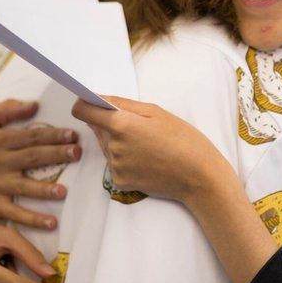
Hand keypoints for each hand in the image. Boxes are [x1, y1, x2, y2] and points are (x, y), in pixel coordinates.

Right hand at [0, 99, 81, 228]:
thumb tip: (34, 104)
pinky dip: (32, 219)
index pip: (30, 137)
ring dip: (44, 189)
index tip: (72, 134)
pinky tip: (51, 222)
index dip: (52, 135)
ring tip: (64, 191)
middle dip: (55, 155)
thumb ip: (7, 109)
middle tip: (76, 153)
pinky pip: (14, 213)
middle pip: (31, 158)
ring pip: (23, 187)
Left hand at [71, 96, 233, 202]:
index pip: (82, 111)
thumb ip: (122, 104)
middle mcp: (112, 146)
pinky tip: (147, 160)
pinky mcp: (120, 182)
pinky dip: (126, 161)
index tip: (94, 104)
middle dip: (111, 125)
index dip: (85, 105)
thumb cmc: (183, 139)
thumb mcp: (156, 112)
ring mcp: (115, 167)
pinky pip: (115, 165)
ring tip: (148, 146)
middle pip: (97, 129)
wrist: (199, 176)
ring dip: (119, 143)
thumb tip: (97, 100)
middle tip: (141, 128)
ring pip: (107, 146)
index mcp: (120, 124)